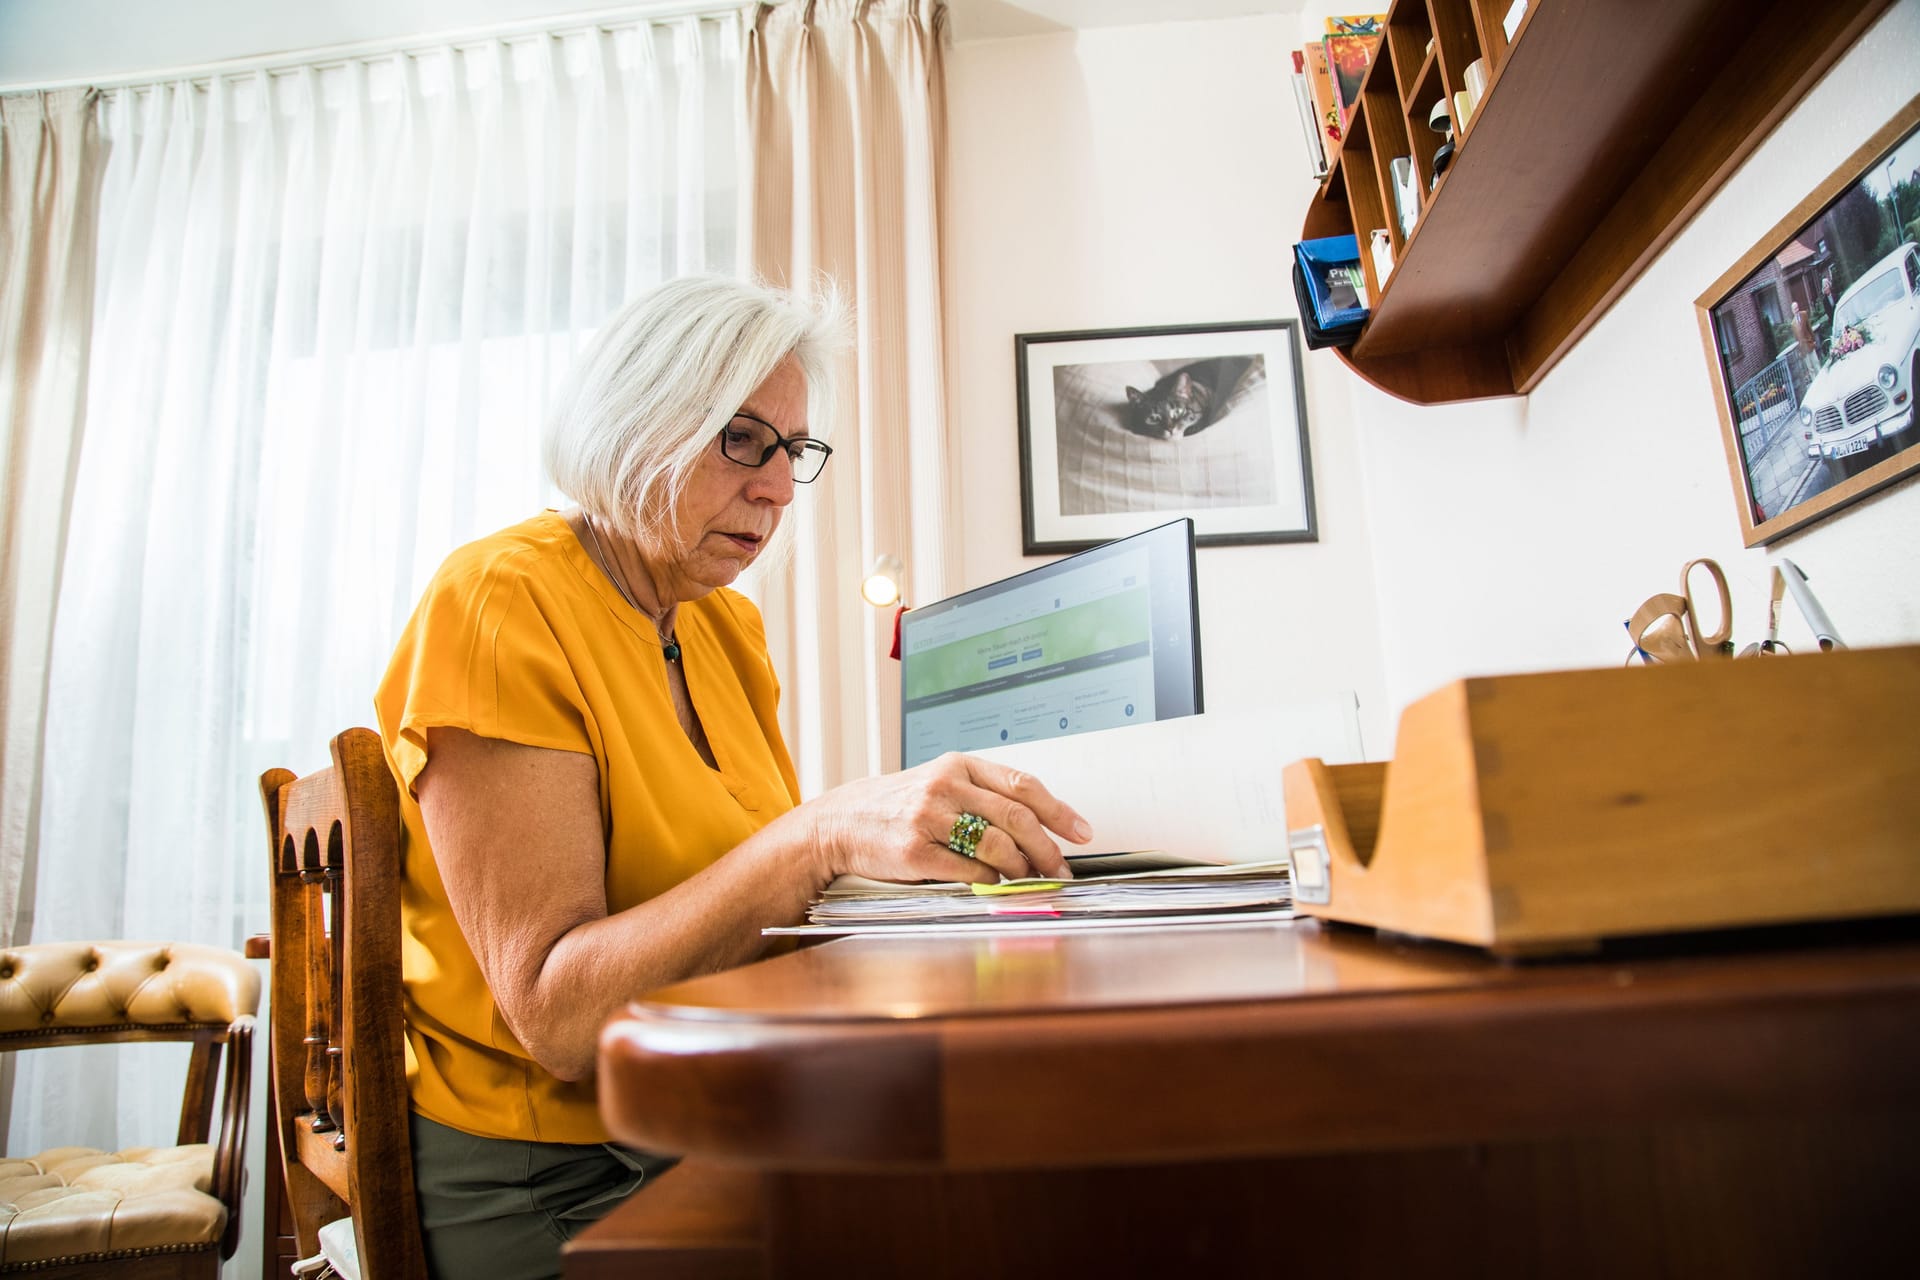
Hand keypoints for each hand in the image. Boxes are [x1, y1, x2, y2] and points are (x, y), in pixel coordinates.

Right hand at [803, 752, 1092, 885]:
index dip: (1059, 810)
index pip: (1022, 785)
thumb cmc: (898, 805)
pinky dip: (990, 881)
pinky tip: (997, 885)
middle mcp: (945, 786)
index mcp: (959, 765)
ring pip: (996, 845)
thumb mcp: (940, 783)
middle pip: (1016, 818)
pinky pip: (967, 870)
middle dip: (1047, 848)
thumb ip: (984, 796)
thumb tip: (1040, 826)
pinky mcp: (914, 852)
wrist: (840, 822)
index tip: (1082, 832)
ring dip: (1023, 868)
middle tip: (1060, 868)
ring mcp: (928, 818)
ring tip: (1031, 879)